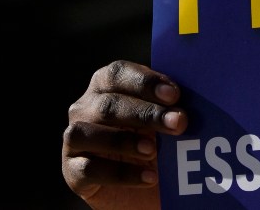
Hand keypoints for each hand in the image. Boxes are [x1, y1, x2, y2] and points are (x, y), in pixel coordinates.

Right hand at [62, 60, 188, 209]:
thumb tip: (187, 104)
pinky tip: (149, 177)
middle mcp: (84, 108)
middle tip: (178, 123)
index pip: (118, 73)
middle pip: (109, 105)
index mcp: (105, 85)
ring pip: (87, 132)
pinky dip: (121, 174)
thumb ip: (169, 106)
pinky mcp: (72, 171)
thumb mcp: (162, 120)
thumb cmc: (153, 140)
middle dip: (146, 113)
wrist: (141, 186)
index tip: (175, 95)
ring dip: (124, 140)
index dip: (145, 82)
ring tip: (154, 151)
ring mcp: (74, 140)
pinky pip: (90, 169)